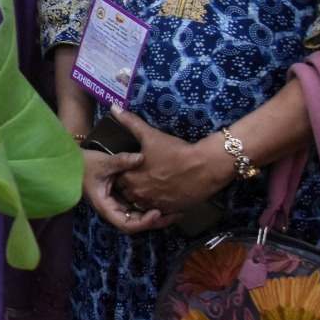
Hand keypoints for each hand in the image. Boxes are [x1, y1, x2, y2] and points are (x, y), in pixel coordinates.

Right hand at [83, 147, 176, 232]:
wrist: (74, 161)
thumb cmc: (85, 164)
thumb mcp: (102, 162)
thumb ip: (121, 161)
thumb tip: (141, 157)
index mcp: (106, 207)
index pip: (126, 224)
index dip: (143, 222)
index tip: (157, 212)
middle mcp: (114, 209)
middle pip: (137, 224)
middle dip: (156, 221)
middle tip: (175, 213)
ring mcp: (119, 204)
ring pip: (139, 216)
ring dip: (156, 215)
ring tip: (175, 210)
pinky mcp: (122, 198)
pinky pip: (138, 207)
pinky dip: (150, 206)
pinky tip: (164, 200)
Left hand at [110, 106, 234, 214]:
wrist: (206, 166)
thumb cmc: (176, 150)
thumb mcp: (150, 135)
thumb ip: (130, 122)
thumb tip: (113, 107)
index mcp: (131, 178)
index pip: (117, 181)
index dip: (123, 174)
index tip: (130, 168)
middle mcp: (140, 195)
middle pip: (128, 194)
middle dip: (132, 186)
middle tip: (142, 176)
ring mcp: (156, 205)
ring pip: (142, 204)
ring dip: (144, 197)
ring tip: (152, 185)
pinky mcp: (171, 210)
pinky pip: (158, 212)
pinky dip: (158, 204)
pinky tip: (164, 193)